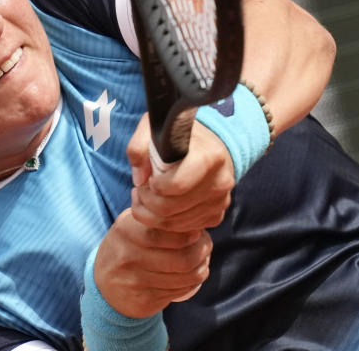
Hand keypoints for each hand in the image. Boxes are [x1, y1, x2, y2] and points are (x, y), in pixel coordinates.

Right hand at [94, 208, 212, 317]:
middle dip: (202, 251)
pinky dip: (192, 282)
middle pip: (180, 259)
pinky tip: (193, 274)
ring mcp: (135, 281)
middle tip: (206, 245)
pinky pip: (179, 291)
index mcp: (125, 230)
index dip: (185, 234)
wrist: (104, 286)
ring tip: (203, 259)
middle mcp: (127, 256)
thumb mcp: (131, 225)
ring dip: (201, 267)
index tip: (197, 231)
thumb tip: (188, 210)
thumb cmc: (126, 247)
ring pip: (184, 277)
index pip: (160, 232)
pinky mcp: (144, 300)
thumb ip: (154, 215)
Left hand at [127, 113, 234, 232]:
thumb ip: (138, 147)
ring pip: (174, 223)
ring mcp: (220, 201)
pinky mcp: (216, 215)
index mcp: (209, 156)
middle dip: (146, 202)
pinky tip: (161, 205)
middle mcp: (220, 181)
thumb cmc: (177, 136)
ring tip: (145, 197)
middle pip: (170, 208)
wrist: (206, 146)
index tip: (149, 178)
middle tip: (140, 190)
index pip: (175, 185)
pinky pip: (184, 229)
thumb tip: (139, 179)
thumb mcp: (153, 129)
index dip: (154, 186)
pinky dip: (166, 222)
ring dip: (151, 215)